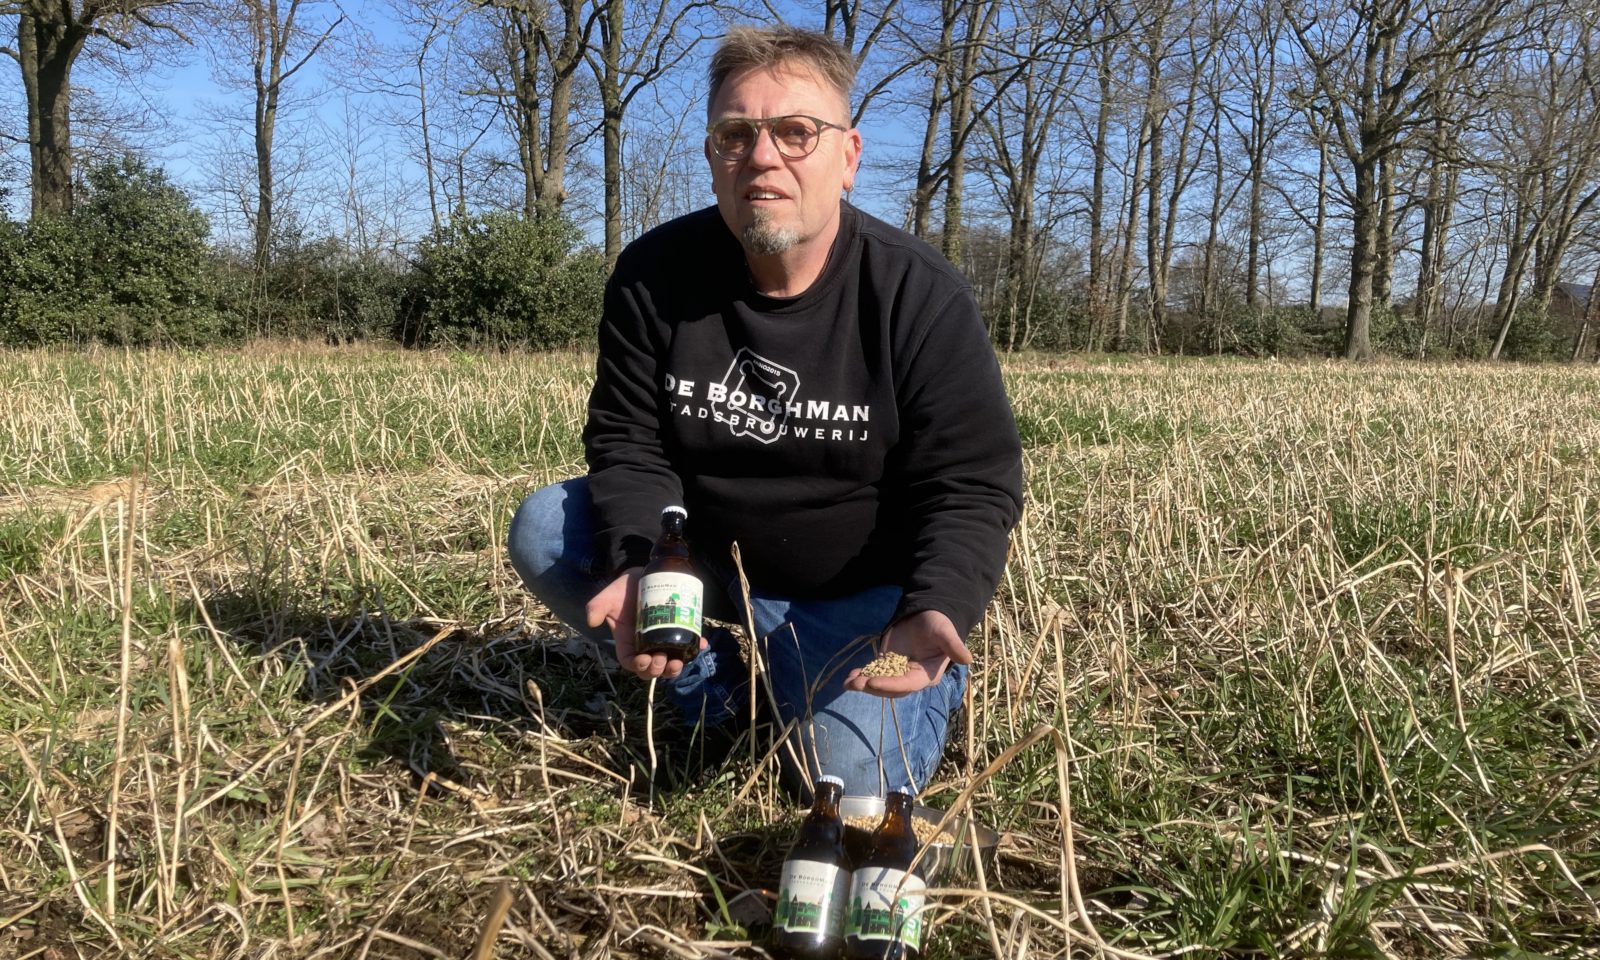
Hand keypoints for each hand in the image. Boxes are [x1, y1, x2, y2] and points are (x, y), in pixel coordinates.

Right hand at [586, 567, 707, 680]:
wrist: (641, 576)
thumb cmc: (622, 589)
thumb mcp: (608, 596)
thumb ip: (597, 606)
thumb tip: (592, 620)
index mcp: (627, 643)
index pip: (631, 662)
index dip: (638, 667)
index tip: (645, 660)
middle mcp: (645, 646)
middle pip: (652, 668)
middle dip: (658, 670)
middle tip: (664, 660)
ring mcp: (662, 640)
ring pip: (669, 662)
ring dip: (675, 667)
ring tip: (680, 661)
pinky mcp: (677, 631)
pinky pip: (687, 645)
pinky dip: (695, 648)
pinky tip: (701, 644)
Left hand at [843, 610, 971, 698]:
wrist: (925, 614)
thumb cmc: (938, 622)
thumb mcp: (945, 631)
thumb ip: (953, 645)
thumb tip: (967, 658)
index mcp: (927, 674)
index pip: (908, 684)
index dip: (890, 685)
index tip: (872, 682)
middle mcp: (912, 677)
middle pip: (891, 688)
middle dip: (874, 687)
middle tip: (857, 683)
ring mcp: (898, 672)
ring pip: (880, 684)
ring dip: (864, 684)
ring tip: (848, 682)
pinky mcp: (887, 664)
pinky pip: (872, 674)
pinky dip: (861, 676)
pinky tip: (848, 678)